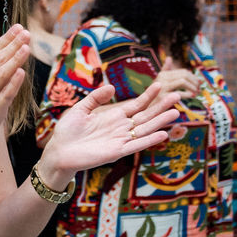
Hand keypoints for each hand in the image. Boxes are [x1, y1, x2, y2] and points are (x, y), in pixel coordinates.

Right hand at [0, 25, 29, 140]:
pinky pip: (5, 93)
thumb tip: (4, 48)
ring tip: (26, 47)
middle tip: (26, 33)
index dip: (6, 39)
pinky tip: (21, 72)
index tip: (18, 28)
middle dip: (13, 45)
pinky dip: (13, 82)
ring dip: (14, 59)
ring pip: (2, 73)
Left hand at [41, 82, 180, 175]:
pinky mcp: (116, 152)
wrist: (59, 151)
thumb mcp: (81, 109)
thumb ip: (95, 98)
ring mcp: (120, 140)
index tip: (160, 84)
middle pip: (145, 116)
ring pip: (145, 129)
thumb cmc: (68, 131)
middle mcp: (120, 128)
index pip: (135, 105)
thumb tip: (112, 87)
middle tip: (178, 96)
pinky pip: (136, 146)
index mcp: (113, 117)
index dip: (148, 96)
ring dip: (160, 122)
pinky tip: (163, 134)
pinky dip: (149, 140)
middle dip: (161, 107)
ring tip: (176, 112)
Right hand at [155, 56, 201, 100]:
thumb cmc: (155, 95)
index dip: (193, 77)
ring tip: (197, 93)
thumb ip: (166, 70)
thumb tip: (169, 58)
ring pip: (182, 81)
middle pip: (184, 75)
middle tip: (199, 89)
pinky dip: (188, 94)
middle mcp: (161, 78)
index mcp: (163, 74)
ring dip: (193, 87)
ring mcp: (161, 87)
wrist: (146, 108)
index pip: (183, 72)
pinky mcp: (162, 97)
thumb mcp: (160, 81)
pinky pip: (179, 93)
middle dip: (194, 82)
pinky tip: (192, 96)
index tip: (199, 83)